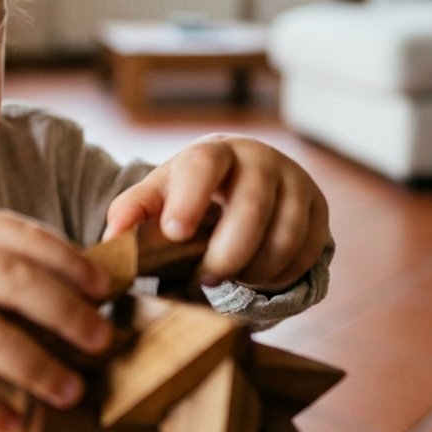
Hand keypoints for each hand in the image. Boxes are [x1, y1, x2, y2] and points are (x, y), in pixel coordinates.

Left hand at [103, 134, 329, 291]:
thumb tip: (112, 238)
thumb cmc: (193, 191)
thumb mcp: (160, 193)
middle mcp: (261, 159)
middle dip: (225, 254)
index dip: (190, 201)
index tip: (174, 234)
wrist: (246, 177)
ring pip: (283, 237)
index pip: (204, 167)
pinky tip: (256, 277)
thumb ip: (133, 211)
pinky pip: (305, 253)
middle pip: (251, 210)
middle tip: (202, 281)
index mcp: (214, 151)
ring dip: (254, 270)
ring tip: (229, 281)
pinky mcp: (320, 208)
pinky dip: (280, 275)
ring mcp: (296, 181)